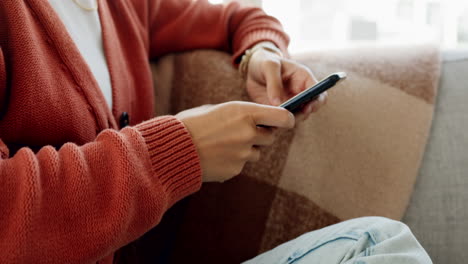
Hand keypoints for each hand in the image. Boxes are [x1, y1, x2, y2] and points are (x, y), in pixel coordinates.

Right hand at [176, 101, 294, 182]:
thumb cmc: (191, 125)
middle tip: (241, 133)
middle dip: (260, 135)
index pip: (283, 117)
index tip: (287, 121)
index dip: (288, 119)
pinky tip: (215, 155)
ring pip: (255, 152)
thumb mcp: (217, 110)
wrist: (173, 150)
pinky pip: (241, 164)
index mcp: (244, 113)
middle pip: (270, 137)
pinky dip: (232, 160)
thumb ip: (240, 115)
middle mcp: (248, 133)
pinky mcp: (236, 170)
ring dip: (246, 149)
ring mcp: (243, 154)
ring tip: (222, 145)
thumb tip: (256, 120)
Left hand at [245, 47, 327, 121]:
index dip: (316, 102)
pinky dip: (278, 124)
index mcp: (304, 79)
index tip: (306, 109)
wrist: (251, 68)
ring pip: (296, 117)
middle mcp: (300, 93)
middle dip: (301, 115)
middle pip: (310, 109)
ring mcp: (290, 103)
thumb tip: (278, 103)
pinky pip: (282, 120)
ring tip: (276, 121)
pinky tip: (269, 123)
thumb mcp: (269, 66)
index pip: (319, 93)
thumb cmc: (264, 61)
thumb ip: (274, 82)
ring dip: (288, 120)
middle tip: (288, 118)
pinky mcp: (279, 111)